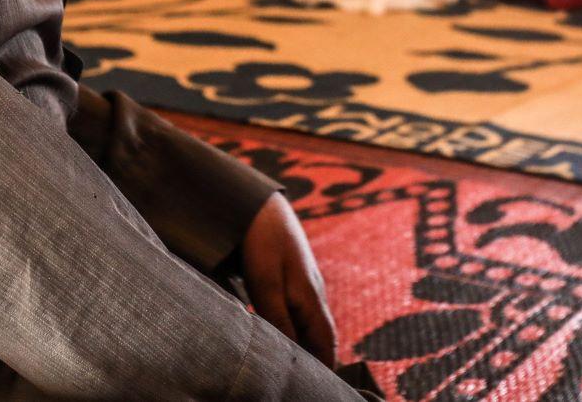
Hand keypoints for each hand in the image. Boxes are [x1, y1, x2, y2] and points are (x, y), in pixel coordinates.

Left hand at [242, 193, 336, 366]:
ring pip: (306, 320)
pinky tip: (278, 329)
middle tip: (307, 381)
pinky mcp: (287, 271)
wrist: (254, 199)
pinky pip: (295, 307)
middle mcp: (311, 290)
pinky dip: (292, 325)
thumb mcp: (266, 282)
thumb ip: (277, 319)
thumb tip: (289, 356)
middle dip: (317, 358)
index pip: (327, 342)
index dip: (327, 366)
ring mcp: (301, 279)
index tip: (321, 387)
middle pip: (319, 334)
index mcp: (311, 296)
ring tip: (293, 363)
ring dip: (304, 342)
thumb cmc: (261, 239)